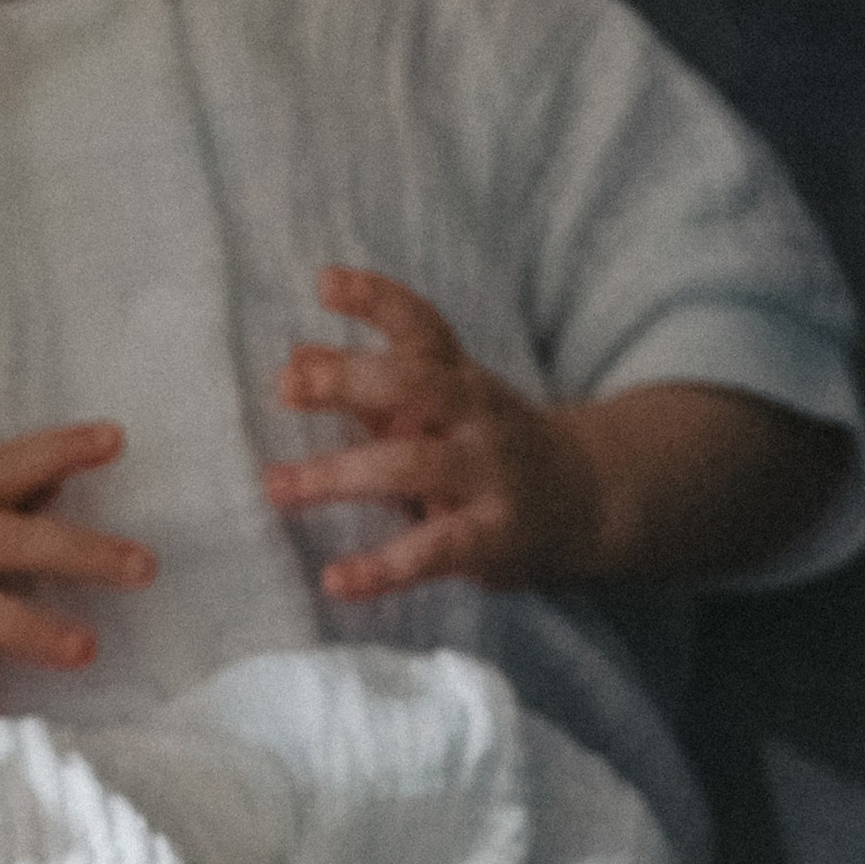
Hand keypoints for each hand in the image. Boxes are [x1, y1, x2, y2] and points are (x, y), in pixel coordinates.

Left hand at [266, 269, 598, 601]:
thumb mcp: (440, 405)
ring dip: (339, 474)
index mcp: (460, 377)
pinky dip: (381, 569)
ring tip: (277, 485)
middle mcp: (477, 416)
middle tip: (288, 386)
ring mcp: (488, 474)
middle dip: (350, 380)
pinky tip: (335, 580)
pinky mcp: (492, 535)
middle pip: (415, 384)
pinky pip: (431, 551)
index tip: (324, 282)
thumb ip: (371, 386)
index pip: (421, 325)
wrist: (587, 498)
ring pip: (411, 466)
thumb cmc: (488, 444)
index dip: (375, 299)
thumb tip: (295, 356)